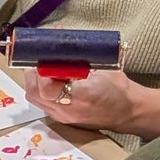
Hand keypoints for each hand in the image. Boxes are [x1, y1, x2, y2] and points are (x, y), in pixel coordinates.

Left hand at [26, 66, 159, 137]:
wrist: (127, 111)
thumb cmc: (118, 88)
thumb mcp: (102, 67)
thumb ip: (79, 58)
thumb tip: (60, 40)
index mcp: (82, 96)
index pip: (47, 88)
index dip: (41, 71)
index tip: (44, 56)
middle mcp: (69, 110)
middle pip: (35, 93)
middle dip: (33, 73)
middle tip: (40, 58)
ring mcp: (63, 117)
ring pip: (35, 99)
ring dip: (34, 81)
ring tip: (42, 67)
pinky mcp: (61, 118)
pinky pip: (41, 103)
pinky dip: (39, 89)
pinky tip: (47, 78)